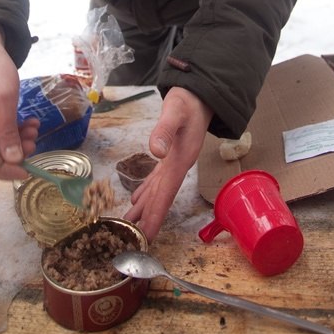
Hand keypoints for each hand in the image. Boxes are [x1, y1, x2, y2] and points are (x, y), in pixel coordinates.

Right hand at [0, 25, 38, 180]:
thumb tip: (14, 161)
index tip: (26, 171)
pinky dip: (11, 131)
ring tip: (33, 129)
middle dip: (12, 152)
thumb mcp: (4, 99)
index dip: (3, 169)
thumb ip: (8, 131)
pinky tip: (28, 123)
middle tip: (34, 142)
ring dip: (15, 141)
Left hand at [123, 87, 212, 240]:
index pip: (166, 193)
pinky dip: (148, 190)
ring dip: (146, 207)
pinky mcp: (170, 155)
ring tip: (131, 224)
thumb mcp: (175, 111)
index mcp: (180, 160)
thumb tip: (155, 151)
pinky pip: (158, 179)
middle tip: (134, 239)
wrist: (201, 93)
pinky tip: (139, 198)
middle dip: (149, 217)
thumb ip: (164, 129)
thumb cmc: (188, 102)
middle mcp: (178, 165)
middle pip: (161, 196)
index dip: (157, 214)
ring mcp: (175, 161)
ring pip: (158, 189)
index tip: (148, 235)